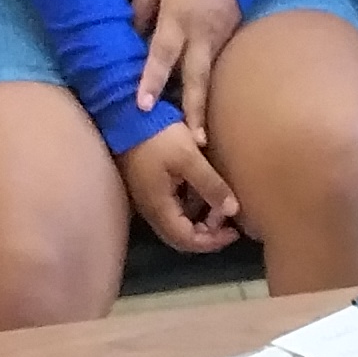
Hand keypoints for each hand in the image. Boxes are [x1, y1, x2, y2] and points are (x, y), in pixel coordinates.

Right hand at [119, 123, 240, 255]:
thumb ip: (211, 185)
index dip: (213, 241)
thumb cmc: (157, 136)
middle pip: (181, 235)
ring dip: (200, 216)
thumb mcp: (189, 158)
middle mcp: (151, 209)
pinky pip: (173, 204)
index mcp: (159, 208)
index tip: (234, 230)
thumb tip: (233, 211)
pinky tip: (204, 186)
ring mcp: (147, 197)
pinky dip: (191, 203)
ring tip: (221, 200)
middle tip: (229, 217)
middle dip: (208, 232)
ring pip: (177, 220)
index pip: (187, 240)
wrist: (123, 114)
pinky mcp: (148, 184)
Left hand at [129, 0, 243, 145]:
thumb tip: (128, 39)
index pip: (162, 54)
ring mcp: (216, 44)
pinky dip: (204, 93)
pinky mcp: (226, 45)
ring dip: (202, 110)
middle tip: (194, 142)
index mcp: (178, 19)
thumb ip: (140, 10)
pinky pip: (211, 72)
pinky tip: (199, 116)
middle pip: (195, 79)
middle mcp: (199, 37)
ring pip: (206, 81)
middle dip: (193, 111)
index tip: (144, 106)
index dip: (152, 79)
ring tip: (200, 141)